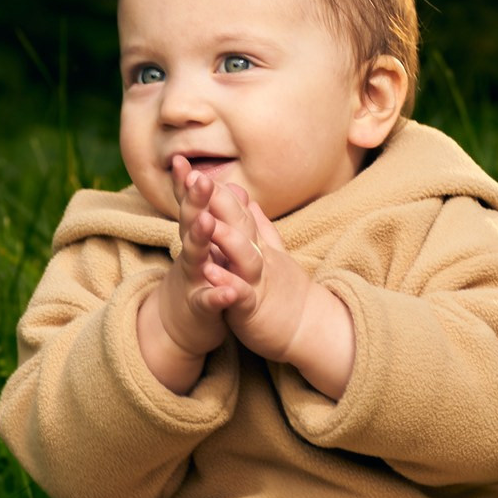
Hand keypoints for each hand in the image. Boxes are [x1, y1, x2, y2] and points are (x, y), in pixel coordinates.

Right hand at [138, 155, 233, 391]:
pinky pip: (209, 301)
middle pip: (191, 224)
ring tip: (207, 221)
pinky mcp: (200, 309)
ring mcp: (194, 281)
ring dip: (201, 239)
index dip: (187, 184)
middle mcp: (192, 256)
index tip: (182, 160)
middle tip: (199, 178)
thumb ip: (207, 215)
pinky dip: (218, 296)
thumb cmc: (197, 279)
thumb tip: (220, 184)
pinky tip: (229, 292)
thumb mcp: (201, 246)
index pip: (191, 206)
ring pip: (196, 257)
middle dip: (194, 201)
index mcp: (196, 240)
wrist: (177, 328)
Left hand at [200, 184, 356, 397]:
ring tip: (204, 220)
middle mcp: (258, 257)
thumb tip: (244, 197)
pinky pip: (242, 294)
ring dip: (225, 237)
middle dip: (217, 201)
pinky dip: (228, 283)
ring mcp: (258, 281)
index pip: (236, 211)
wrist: (307, 329)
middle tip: (194, 177)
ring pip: (244, 255)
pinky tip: (211, 273)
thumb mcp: (270, 253)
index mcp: (256, 245)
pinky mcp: (256, 308)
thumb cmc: (283, 291)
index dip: (215, 190)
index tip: (190, 167)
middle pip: (240, 223)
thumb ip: (257, 224)